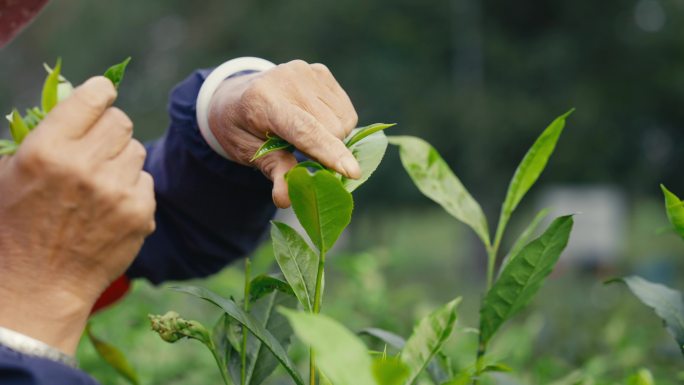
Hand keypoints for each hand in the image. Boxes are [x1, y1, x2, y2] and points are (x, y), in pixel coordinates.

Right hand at [0, 77, 155, 353]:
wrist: (39, 285)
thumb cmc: (15, 226)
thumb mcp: (7, 173)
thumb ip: (39, 134)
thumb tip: (73, 99)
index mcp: (47, 150)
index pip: (92, 97)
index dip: (100, 93)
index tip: (101, 96)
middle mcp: (85, 166)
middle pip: (121, 121)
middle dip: (109, 128)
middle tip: (97, 145)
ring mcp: (117, 191)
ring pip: (136, 149)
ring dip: (120, 159)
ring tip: (98, 182)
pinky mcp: (140, 212)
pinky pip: (145, 180)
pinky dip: (131, 187)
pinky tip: (109, 206)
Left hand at [208, 60, 359, 207]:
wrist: (235, 95)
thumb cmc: (242, 129)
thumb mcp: (248, 153)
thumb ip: (272, 171)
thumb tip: (286, 199)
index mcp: (262, 101)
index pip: (304, 129)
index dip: (328, 152)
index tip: (352, 172)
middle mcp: (286, 80)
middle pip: (331, 129)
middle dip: (327, 151)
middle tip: (305, 156)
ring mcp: (305, 71)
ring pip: (344, 121)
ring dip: (334, 138)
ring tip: (307, 136)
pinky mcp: (320, 71)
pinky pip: (346, 110)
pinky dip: (337, 124)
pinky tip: (315, 121)